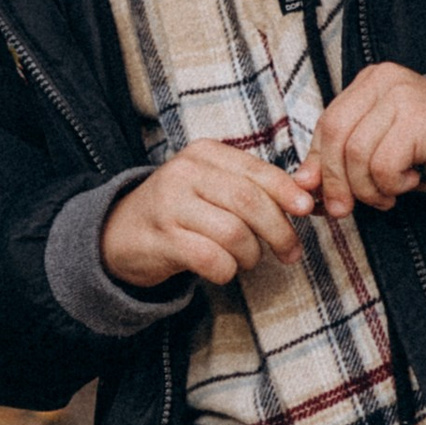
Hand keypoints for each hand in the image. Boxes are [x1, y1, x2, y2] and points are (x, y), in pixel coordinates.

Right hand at [98, 137, 316, 290]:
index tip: (308, 209)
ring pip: (234, 233)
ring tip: (247, 260)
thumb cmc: (180, 210)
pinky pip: (212, 259)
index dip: (287, 192)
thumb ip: (253, 187)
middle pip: (249, 202)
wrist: (118, 233)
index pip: (256, 170)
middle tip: (290, 252)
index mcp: (204, 153)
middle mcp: (184, 173)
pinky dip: (227, 271)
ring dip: (251, 255)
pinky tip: (223, 270)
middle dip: (279, 231)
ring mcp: (170, 205)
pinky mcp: (161, 239)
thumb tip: (308, 196)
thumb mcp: (212, 185)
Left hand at [304, 64, 425, 216]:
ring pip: (357, 154)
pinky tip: (412, 181)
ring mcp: (404, 97)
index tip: (321, 193)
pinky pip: (384, 165)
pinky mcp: (422, 120)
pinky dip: (393, 185)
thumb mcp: (377, 150)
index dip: (320, 163)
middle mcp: (385, 81)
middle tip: (346, 207)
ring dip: (369, 188)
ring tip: (390, 193)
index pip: (327, 123)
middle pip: (336, 135)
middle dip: (336, 180)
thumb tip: (303, 182)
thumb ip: (340, 158)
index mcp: (370, 81)